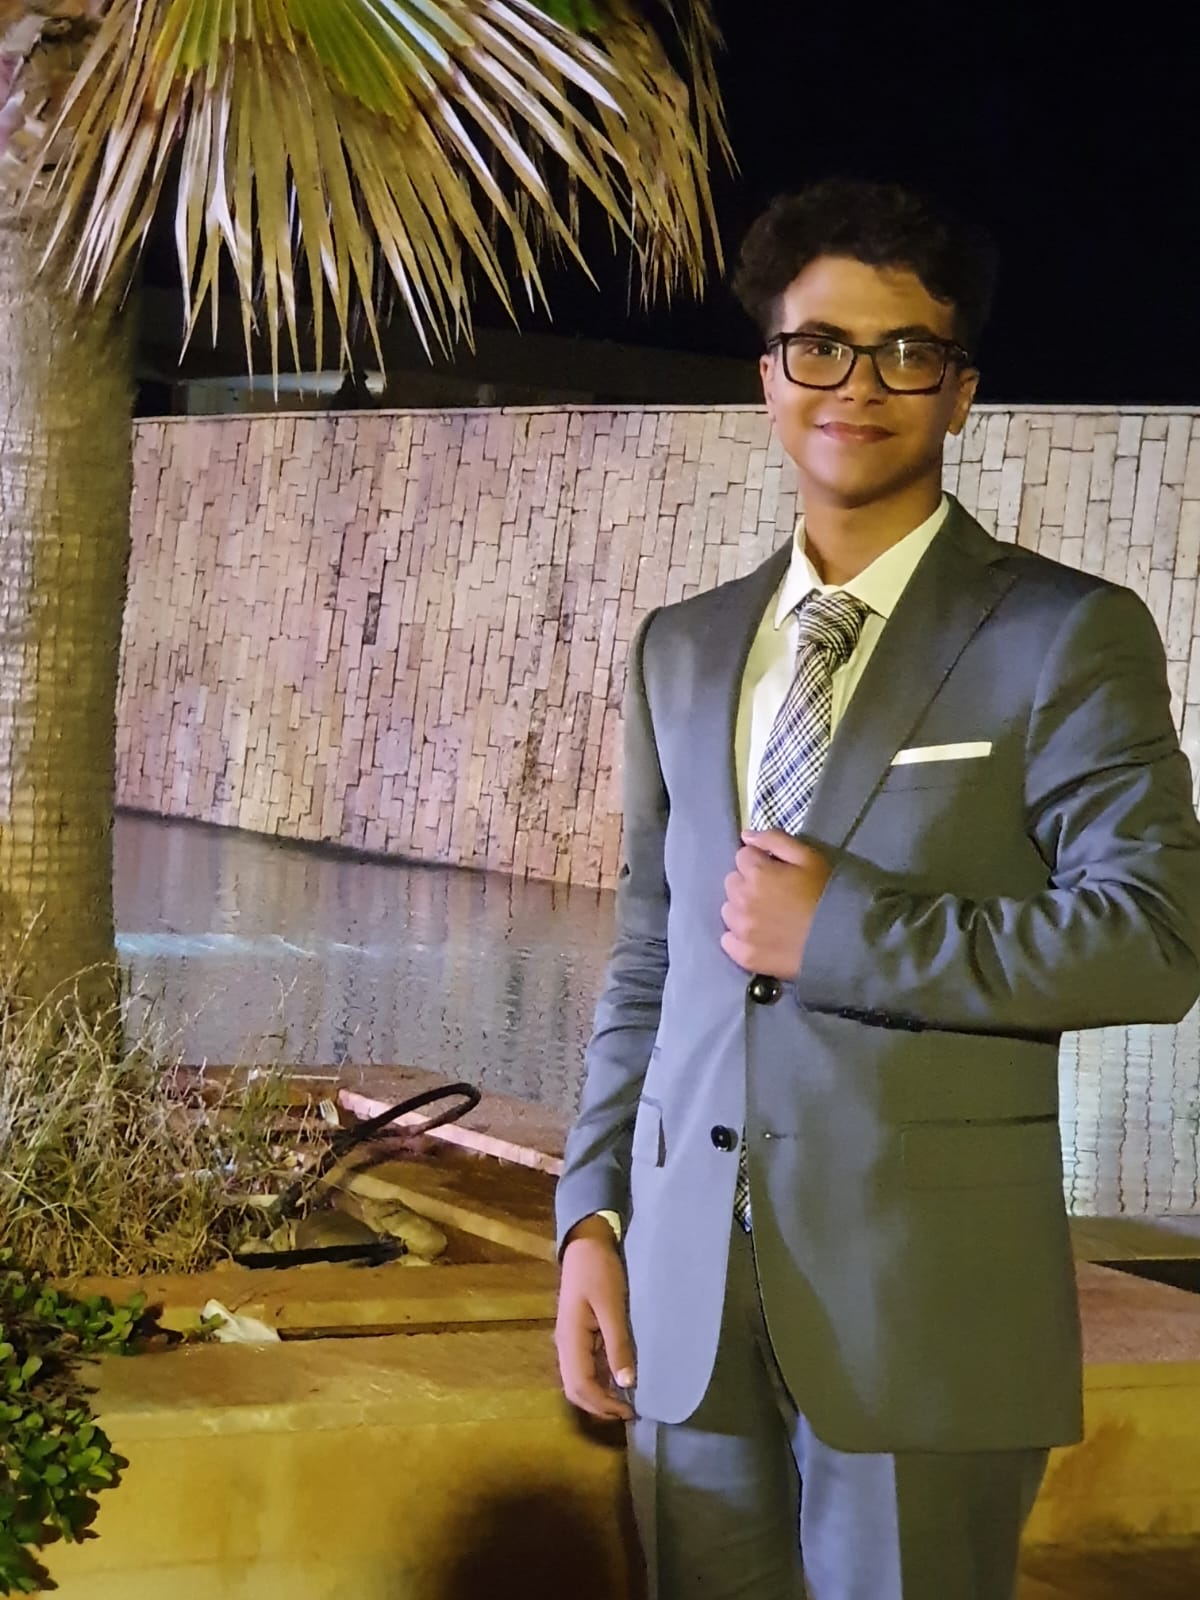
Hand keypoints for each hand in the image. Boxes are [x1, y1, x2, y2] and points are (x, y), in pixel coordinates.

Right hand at [556, 1215, 636, 1420]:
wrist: (585, 1243)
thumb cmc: (599, 1271)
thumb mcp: (612, 1306)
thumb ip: (618, 1344)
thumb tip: (626, 1384)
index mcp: (570, 1340)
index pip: (581, 1387)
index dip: (604, 1405)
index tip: (630, 1411)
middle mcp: (565, 1345)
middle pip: (575, 1390)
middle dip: (599, 1407)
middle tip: (629, 1412)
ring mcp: (570, 1340)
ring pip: (578, 1381)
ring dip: (598, 1396)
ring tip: (626, 1401)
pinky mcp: (578, 1334)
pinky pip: (584, 1367)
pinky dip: (599, 1381)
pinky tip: (618, 1379)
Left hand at [720, 829, 831, 977]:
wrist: (841, 939)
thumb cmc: (826, 893)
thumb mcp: (808, 857)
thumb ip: (774, 840)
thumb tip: (745, 836)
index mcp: (757, 874)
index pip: (742, 856)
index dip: (759, 861)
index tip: (774, 871)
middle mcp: (742, 900)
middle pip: (732, 882)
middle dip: (747, 883)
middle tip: (772, 894)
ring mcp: (741, 930)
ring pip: (728, 911)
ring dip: (741, 909)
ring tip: (766, 916)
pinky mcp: (745, 955)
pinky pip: (727, 941)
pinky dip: (738, 937)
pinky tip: (758, 937)